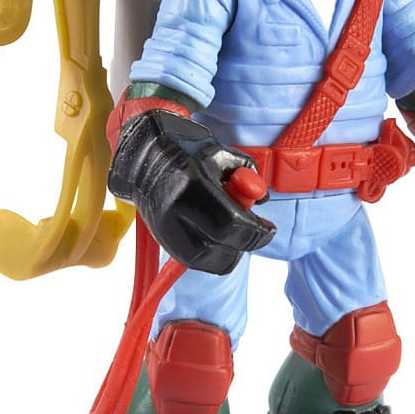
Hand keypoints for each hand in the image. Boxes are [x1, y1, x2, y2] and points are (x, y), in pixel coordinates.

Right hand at [108, 110, 274, 272]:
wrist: (145, 158)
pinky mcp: (164, 241)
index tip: (268, 229)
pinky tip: (218, 235)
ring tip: (234, 231)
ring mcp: (166, 230)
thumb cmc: (186, 153)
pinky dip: (213, 253)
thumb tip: (261, 198)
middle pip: (219, 248)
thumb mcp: (222, 153)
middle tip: (255, 232)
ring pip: (208, 260)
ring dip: (229, 251)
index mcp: (192, 185)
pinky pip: (195, 260)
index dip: (256, 231)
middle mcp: (176, 212)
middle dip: (245, 243)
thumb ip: (247, 173)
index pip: (230, 223)